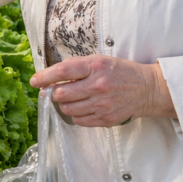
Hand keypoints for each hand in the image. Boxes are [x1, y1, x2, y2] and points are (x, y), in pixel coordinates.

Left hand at [29, 55, 175, 126]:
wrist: (147, 89)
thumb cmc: (120, 72)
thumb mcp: (99, 61)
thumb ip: (76, 67)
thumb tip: (51, 77)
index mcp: (95, 66)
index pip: (62, 71)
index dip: (44, 77)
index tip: (34, 81)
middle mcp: (98, 85)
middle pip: (62, 94)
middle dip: (53, 93)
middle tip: (52, 92)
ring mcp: (102, 104)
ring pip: (68, 109)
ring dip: (63, 105)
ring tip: (69, 99)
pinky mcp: (106, 119)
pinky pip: (79, 120)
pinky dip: (75, 114)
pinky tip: (81, 107)